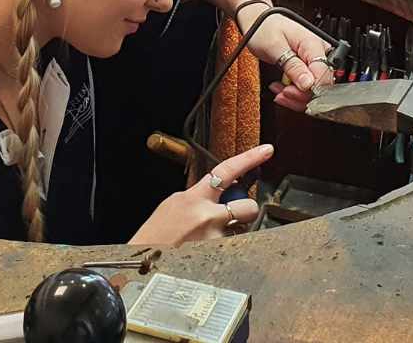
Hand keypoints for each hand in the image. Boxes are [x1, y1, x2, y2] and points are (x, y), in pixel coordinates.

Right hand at [129, 144, 271, 246]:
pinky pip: (233, 246)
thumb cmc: (156, 235)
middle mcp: (207, 216)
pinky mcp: (218, 255)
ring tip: (209, 238)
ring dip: (232, 232)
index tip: (266, 150)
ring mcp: (214, 238)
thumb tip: (217, 193)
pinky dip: (225, 247)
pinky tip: (207, 249)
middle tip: (230, 216)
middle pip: (247, 206)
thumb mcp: (174, 205)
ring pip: (241, 230)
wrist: (145, 261)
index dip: (249, 158)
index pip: (226, 171)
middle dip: (244, 211)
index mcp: (193, 198)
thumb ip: (197, 198)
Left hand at [238, 4, 333, 110]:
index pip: (324, 76)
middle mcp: (319, 53)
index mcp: (314, 45)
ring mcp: (314, 60)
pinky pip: (307, 86)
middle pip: (321, 86)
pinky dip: (294, 92)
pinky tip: (281, 88)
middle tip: (281, 93)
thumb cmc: (264, 28)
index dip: (309, 90)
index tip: (290, 92)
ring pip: (315, 89)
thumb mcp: (274, 47)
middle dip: (300, 95)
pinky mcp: (308, 66)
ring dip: (296, 96)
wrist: (257, 21)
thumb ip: (293, 66)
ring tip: (279, 91)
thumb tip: (308, 85)